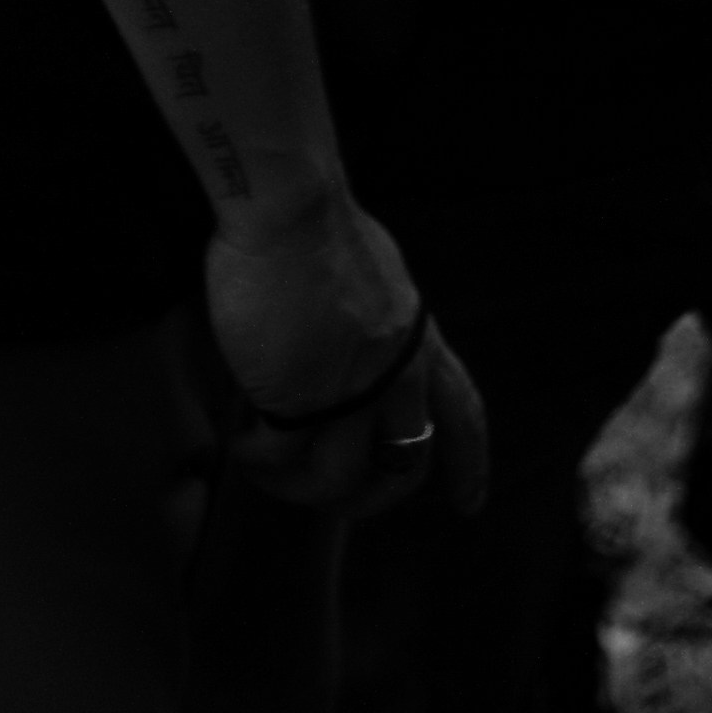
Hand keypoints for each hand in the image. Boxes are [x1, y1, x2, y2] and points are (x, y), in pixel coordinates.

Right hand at [206, 191, 490, 523]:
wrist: (290, 207)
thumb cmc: (318, 225)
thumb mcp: (379, 280)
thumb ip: (380, 326)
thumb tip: (357, 352)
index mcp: (419, 340)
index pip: (460, 413)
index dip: (468, 465)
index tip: (470, 505)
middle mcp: (397, 375)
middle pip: (405, 467)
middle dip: (371, 499)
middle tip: (333, 501)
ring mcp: (351, 392)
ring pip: (339, 479)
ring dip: (299, 487)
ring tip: (262, 465)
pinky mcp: (301, 398)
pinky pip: (283, 457)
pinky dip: (259, 459)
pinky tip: (241, 440)